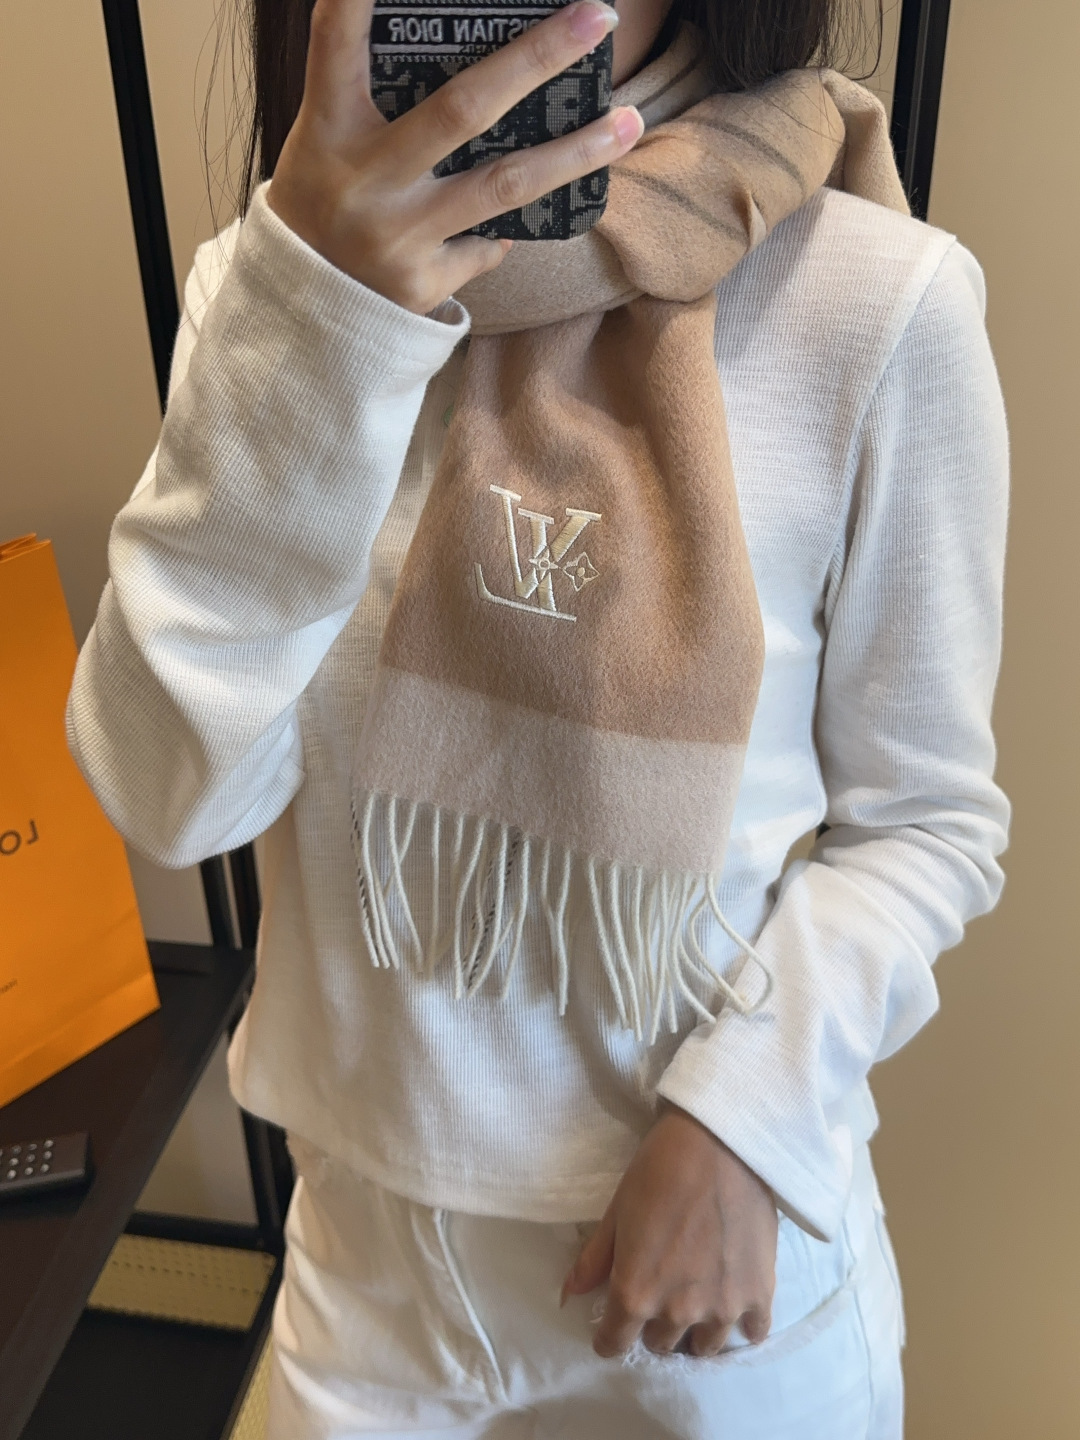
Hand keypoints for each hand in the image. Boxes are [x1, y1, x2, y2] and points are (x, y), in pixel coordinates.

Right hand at [266, 0, 643, 314]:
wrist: (303, 308)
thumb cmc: (327, 199)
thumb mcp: (328, 138)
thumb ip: (378, 95)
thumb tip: (485, 56)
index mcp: (330, 128)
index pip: (338, 42)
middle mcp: (366, 179)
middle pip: (463, 109)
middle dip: (536, 59)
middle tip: (596, 16)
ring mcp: (397, 235)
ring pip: (503, 186)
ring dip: (575, 153)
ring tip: (629, 122)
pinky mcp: (422, 283)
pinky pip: (487, 245)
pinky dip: (506, 228)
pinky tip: (522, 217)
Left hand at [561, 1104, 777, 1357]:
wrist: (720, 1145)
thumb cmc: (659, 1171)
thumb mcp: (617, 1212)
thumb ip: (594, 1260)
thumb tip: (569, 1295)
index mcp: (635, 1294)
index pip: (615, 1343)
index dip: (609, 1335)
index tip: (613, 1324)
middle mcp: (677, 1313)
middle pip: (660, 1344)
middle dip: (653, 1326)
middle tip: (659, 1296)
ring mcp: (722, 1308)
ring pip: (703, 1346)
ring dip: (695, 1330)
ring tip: (696, 1302)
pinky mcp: (759, 1293)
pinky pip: (752, 1332)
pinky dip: (743, 1324)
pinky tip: (735, 1304)